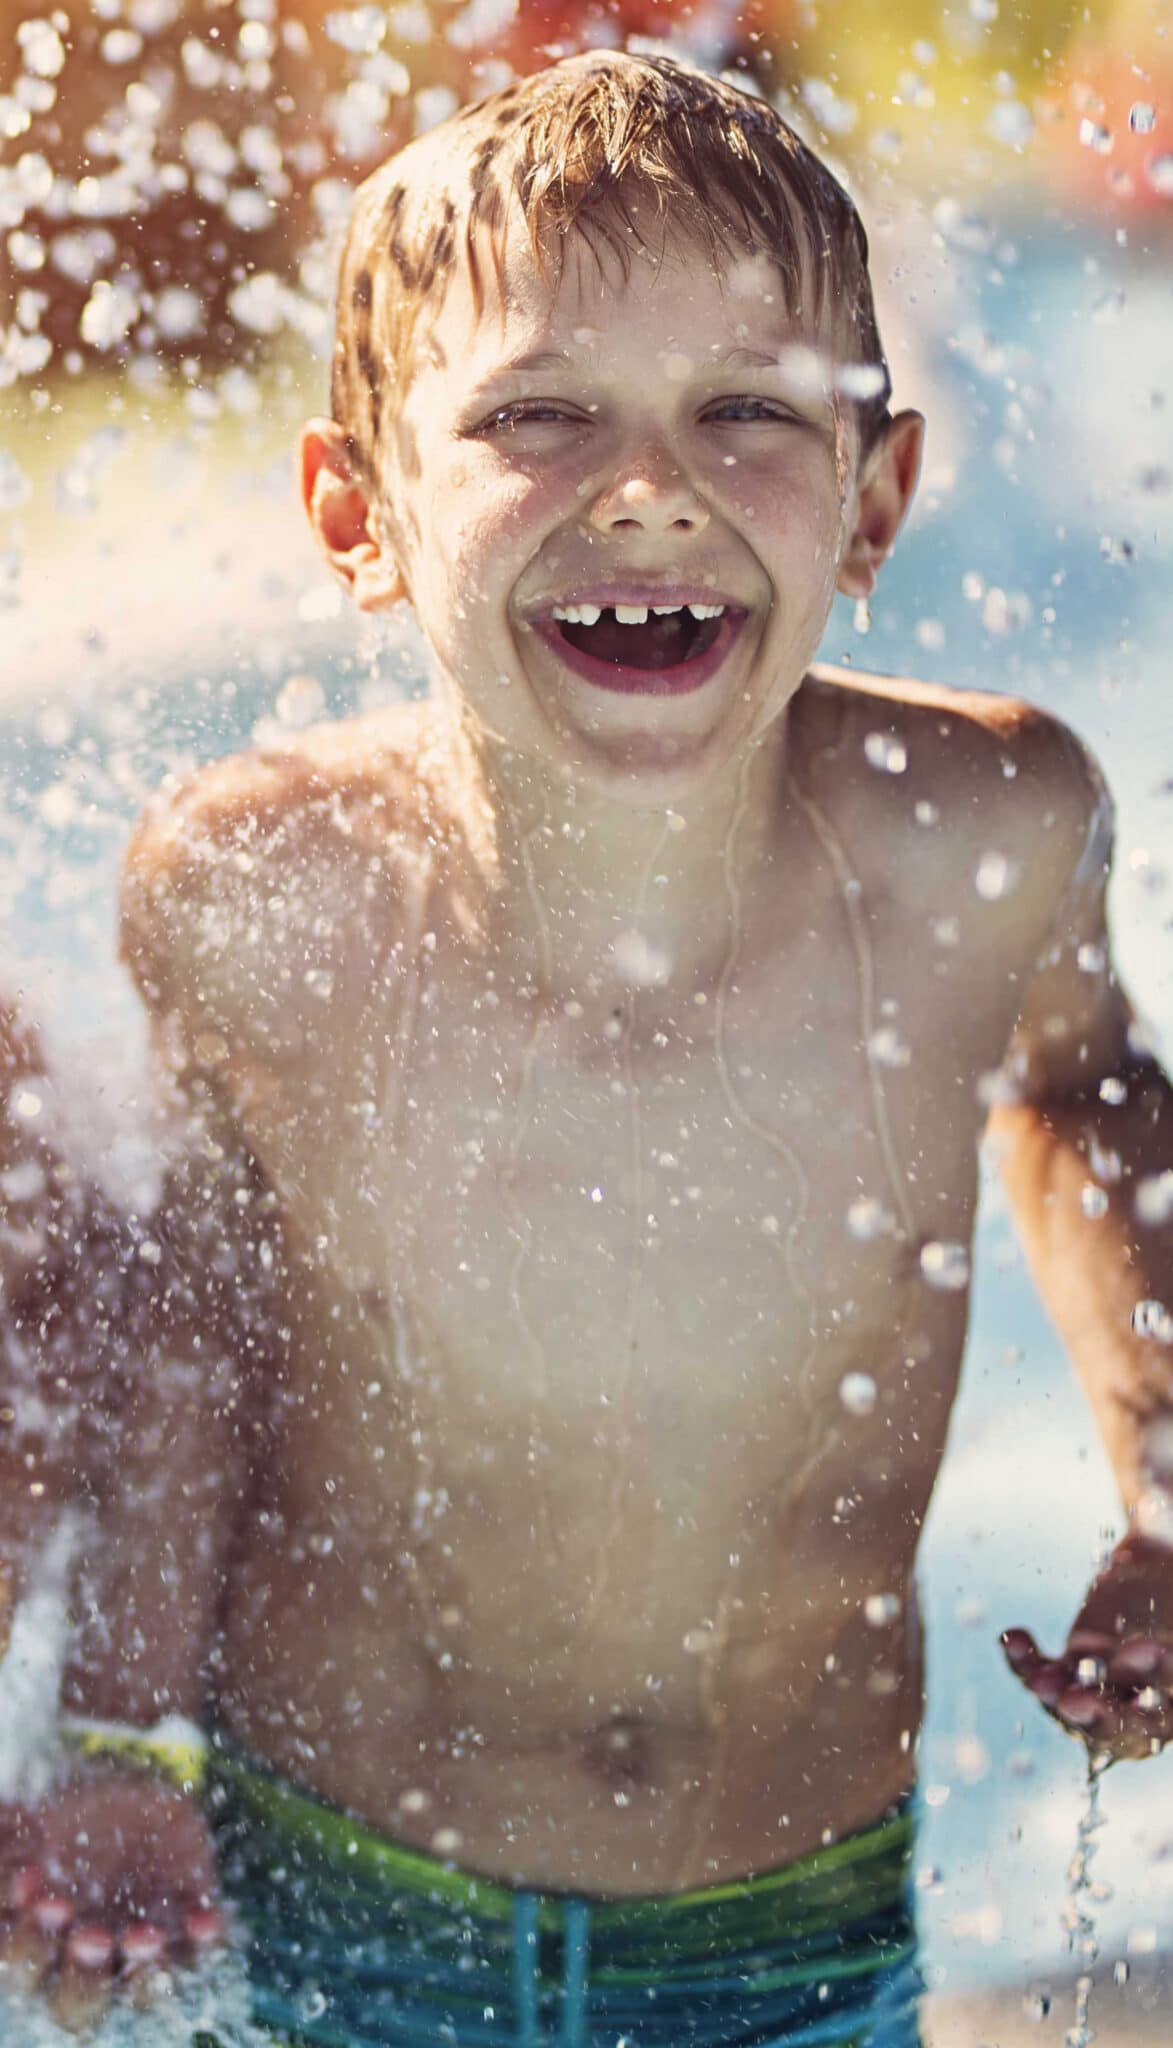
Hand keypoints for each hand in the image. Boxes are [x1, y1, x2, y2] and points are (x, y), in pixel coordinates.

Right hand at [0, 1763, 224, 2033]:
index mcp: (40, 1944)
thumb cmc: (71, 1823)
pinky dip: (203, 1938)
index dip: (23, 1941)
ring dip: (143, 1971)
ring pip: (140, 1992)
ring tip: (143, 1936)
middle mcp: (87, 1966)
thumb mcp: (39, 1825)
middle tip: (88, 1936)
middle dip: (82, 1973)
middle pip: (76, 2002)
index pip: (22, 1966)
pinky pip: (199, 1953)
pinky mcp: (189, 1935)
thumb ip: (15, 1837)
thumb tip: (1, 1813)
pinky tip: (204, 1916)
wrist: (131, 1802)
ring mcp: (140, 1955)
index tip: (30, 1886)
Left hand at [1001, 1529, 1172, 1762]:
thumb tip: (1154, 1501)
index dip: (1161, 1677)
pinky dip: (1026, 1661)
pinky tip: (1013, 1635)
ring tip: (1040, 1678)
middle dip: (1100, 1714)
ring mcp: (1110, 1686)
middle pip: (1126, 1724)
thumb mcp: (1172, 1544)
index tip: (1143, 1649)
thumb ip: (1164, 1525)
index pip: (1172, 1697)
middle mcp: (1151, 1696)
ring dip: (1057, 1694)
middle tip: (1075, 1701)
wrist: (1163, 1555)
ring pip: (1080, 1706)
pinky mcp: (1075, 1668)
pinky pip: (1047, 1674)